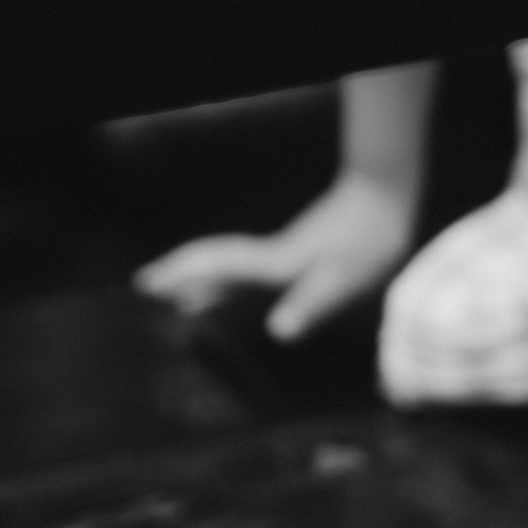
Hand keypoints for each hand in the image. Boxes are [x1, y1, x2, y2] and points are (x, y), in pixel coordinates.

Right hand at [133, 171, 421, 341]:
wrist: (383, 195)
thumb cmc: (368, 238)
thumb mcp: (345, 277)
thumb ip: (310, 304)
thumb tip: (276, 332)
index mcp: (275, 264)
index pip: (218, 268)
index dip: (183, 277)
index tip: (147, 284)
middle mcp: (270, 257)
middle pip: (214, 262)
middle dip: (178, 273)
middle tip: (144, 286)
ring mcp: (279, 253)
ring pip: (227, 265)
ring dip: (198, 277)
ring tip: (175, 295)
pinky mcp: (292, 254)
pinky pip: (244, 269)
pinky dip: (223, 279)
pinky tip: (230, 290)